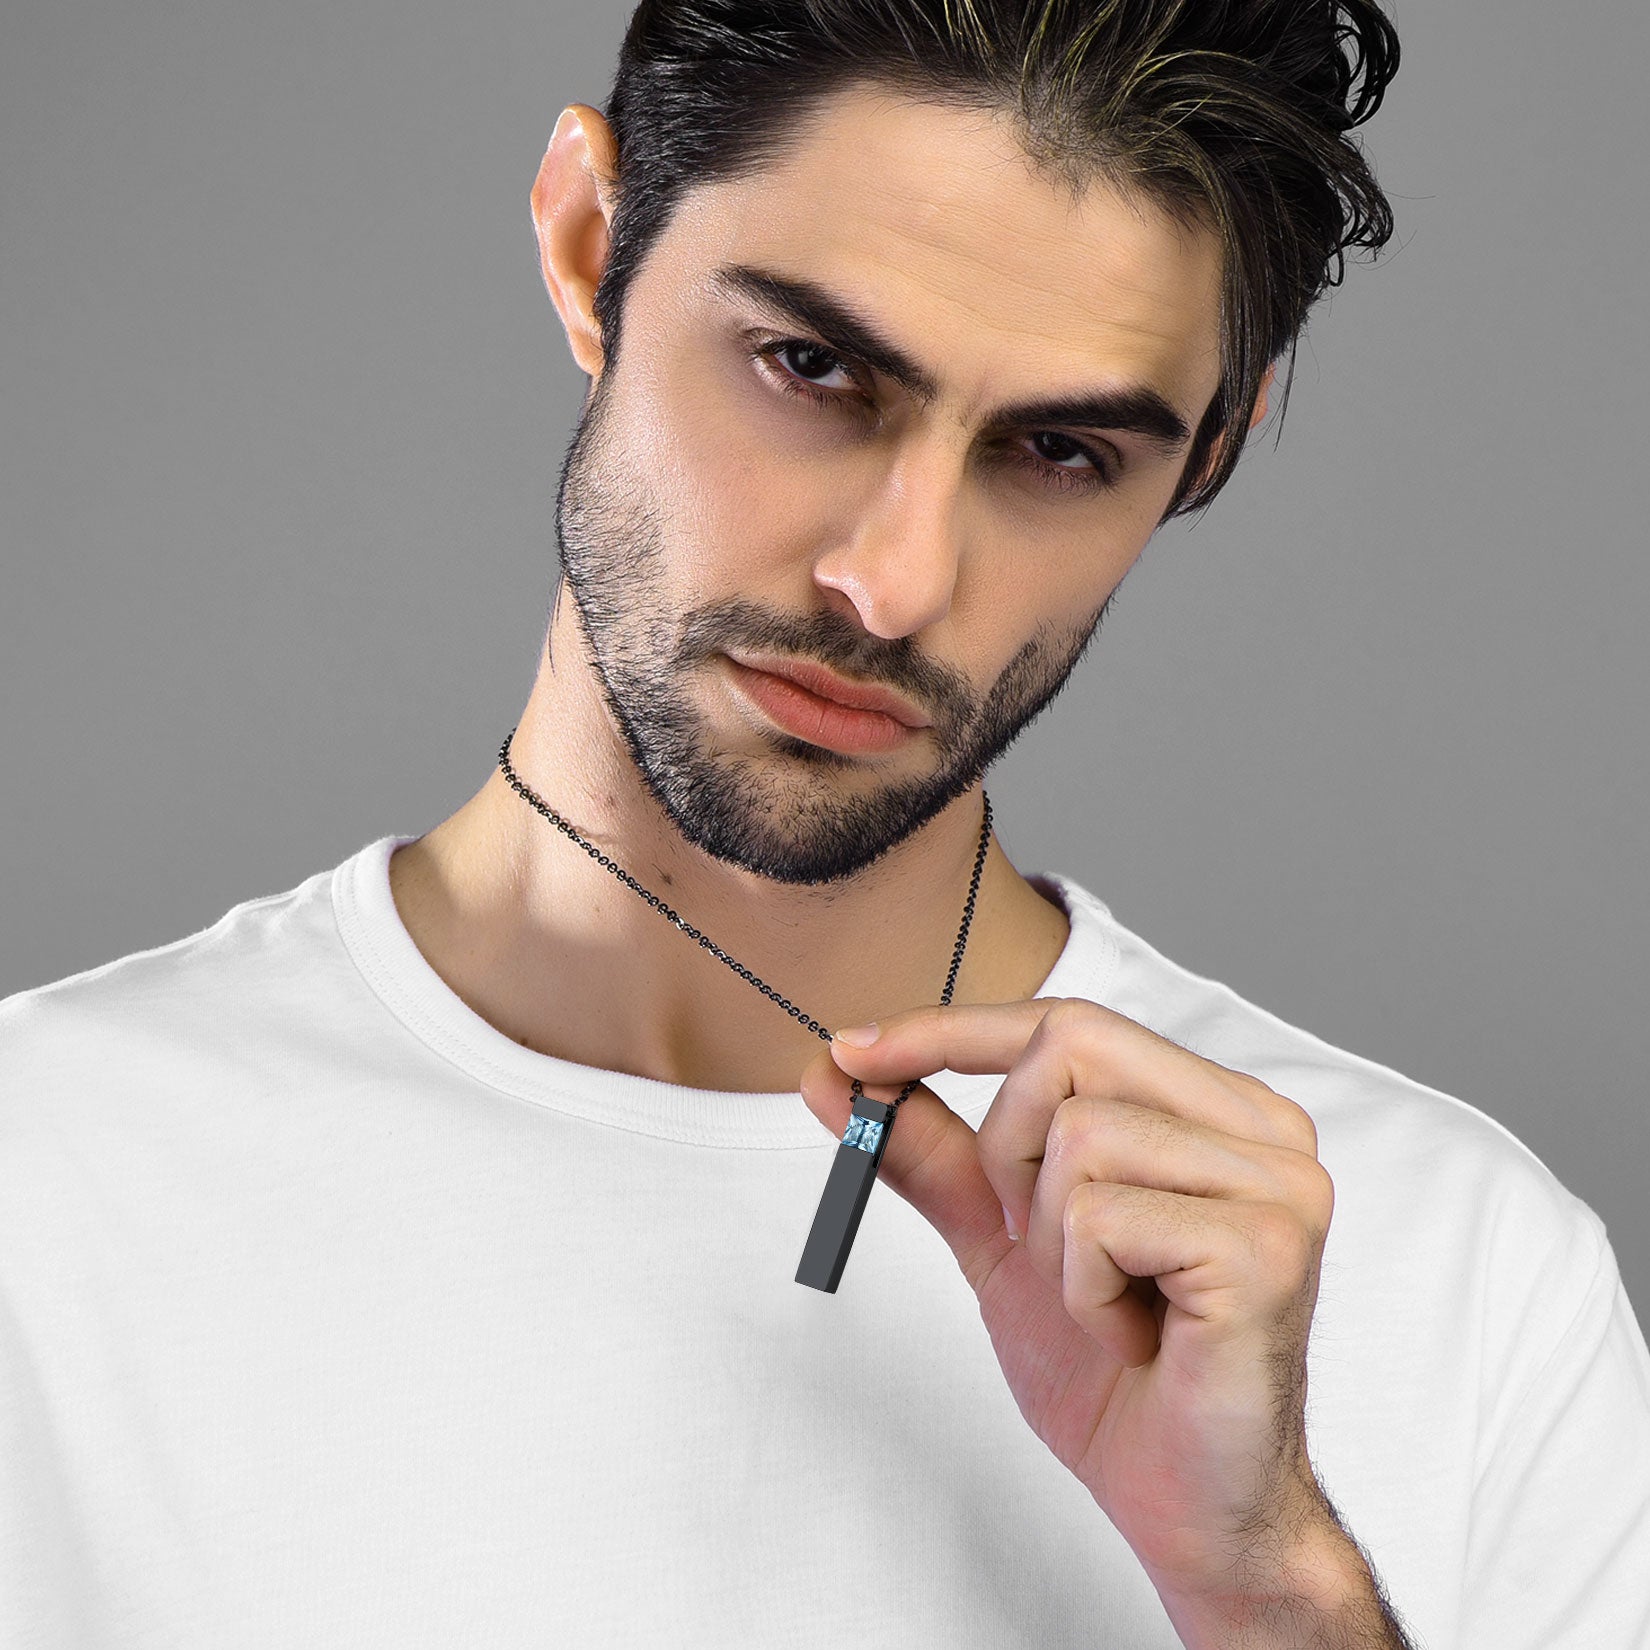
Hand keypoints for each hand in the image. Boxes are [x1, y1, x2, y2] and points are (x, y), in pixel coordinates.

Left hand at [799, 997, 1342, 1610]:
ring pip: (1078, 1136)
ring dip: (1052, 1243)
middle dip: (1011, 1152)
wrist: (1188, 1510)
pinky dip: (1086, 1292)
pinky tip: (1134, 1340)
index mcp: (1217, 1109)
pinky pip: (1100, 1219)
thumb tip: (834, 1075)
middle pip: (1071, 1048)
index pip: (1070, 1024)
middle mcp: (1265, 1127)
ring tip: (1109, 1305)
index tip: (849, 1052)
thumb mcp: (1004, 1242)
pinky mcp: (1266, 1247)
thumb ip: (936, 1154)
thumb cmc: (1113, 1375)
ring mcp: (1279, 1183)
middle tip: (1039, 1246)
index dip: (950, 1030)